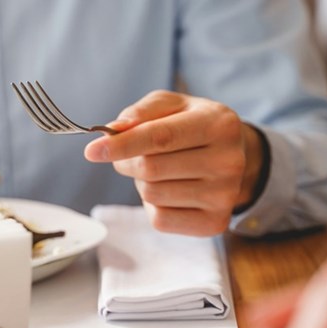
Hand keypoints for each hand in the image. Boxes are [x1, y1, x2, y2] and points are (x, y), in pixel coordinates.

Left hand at [84, 90, 263, 235]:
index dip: (122, 145)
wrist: (234, 156)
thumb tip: (115, 130)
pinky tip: (169, 190)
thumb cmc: (193, 124)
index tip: (91, 151)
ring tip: (159, 169)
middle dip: (127, 161)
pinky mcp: (215, 223)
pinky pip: (161, 219)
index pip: (160, 137)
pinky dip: (152, 205)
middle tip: (130, 155)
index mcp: (219, 125)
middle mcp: (228, 162)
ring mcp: (224, 196)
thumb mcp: (172, 104)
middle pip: (151, 168)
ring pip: (152, 194)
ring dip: (141, 182)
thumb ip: (142, 111)